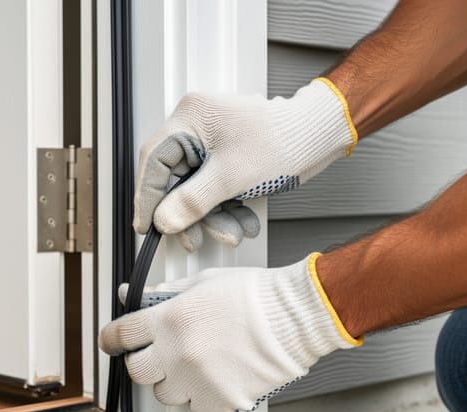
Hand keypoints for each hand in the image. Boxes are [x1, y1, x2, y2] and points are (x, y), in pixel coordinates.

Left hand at [98, 254, 361, 411]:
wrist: (295, 315)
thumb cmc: (256, 295)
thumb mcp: (202, 281)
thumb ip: (165, 292)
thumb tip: (135, 295)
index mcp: (170, 318)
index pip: (120, 335)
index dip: (110, 340)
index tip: (111, 343)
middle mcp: (179, 352)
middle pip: (136, 371)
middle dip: (143, 364)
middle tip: (156, 357)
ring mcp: (199, 379)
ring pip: (165, 395)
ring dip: (173, 383)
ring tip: (194, 367)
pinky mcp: (222, 399)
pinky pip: (197, 410)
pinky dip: (202, 399)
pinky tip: (214, 381)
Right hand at [135, 78, 356, 250]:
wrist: (320, 136)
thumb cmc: (284, 139)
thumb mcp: (231, 177)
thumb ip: (191, 201)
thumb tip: (163, 220)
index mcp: (191, 118)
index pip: (154, 161)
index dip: (147, 198)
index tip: (146, 226)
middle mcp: (197, 128)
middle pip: (175, 179)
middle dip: (189, 213)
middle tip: (191, 238)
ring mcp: (212, 144)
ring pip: (195, 189)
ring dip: (211, 216)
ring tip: (230, 232)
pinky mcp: (226, 159)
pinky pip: (214, 189)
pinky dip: (226, 208)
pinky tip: (241, 222)